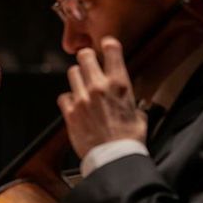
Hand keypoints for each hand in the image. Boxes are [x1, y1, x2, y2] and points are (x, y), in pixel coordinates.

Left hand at [58, 37, 145, 158]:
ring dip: (77, 78)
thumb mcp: (139, 116)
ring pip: (72, 73)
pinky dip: (68, 100)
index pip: (111, 49)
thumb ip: (132, 104)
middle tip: (88, 64)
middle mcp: (99, 87)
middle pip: (85, 56)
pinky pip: (63, 96)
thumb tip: (133, 104)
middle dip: (86, 58)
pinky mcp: (70, 113)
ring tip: (82, 86)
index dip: (107, 44)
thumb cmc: (128, 140)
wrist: (113, 157)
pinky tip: (75, 106)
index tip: (105, 44)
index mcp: (119, 84)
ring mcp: (82, 98)